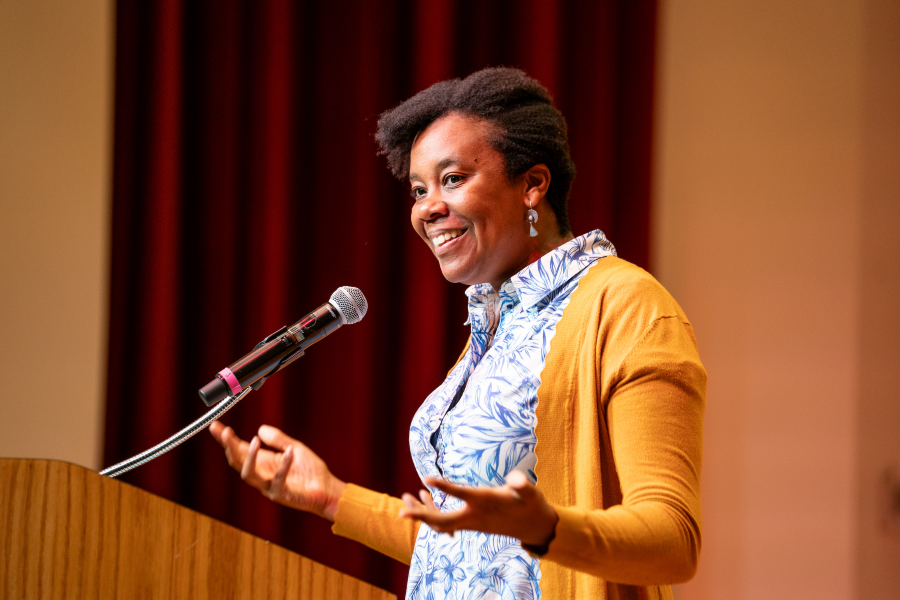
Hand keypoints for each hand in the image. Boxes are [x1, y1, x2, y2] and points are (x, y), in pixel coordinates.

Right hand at [209, 421, 346, 520]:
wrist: (328, 490)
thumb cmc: (311, 472)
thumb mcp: (294, 448)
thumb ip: (278, 439)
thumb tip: (260, 429)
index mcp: (263, 463)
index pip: (239, 451)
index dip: (227, 439)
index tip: (215, 426)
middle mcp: (262, 475)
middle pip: (237, 462)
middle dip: (229, 447)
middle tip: (225, 432)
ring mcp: (269, 486)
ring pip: (249, 475)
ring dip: (249, 458)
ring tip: (253, 441)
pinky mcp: (282, 494)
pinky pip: (277, 480)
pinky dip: (283, 466)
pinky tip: (288, 452)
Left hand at [398, 470, 558, 547]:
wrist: (533, 526)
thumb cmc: (530, 505)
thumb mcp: (531, 493)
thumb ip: (522, 486)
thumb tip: (516, 480)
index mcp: (486, 502)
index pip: (461, 494)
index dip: (444, 487)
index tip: (425, 478)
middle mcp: (475, 516)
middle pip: (443, 522)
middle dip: (421, 517)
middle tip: (400, 513)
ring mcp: (471, 523)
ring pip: (441, 524)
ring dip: (422, 515)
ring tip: (407, 497)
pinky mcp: (470, 524)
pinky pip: (446, 524)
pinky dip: (433, 514)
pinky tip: (426, 498)